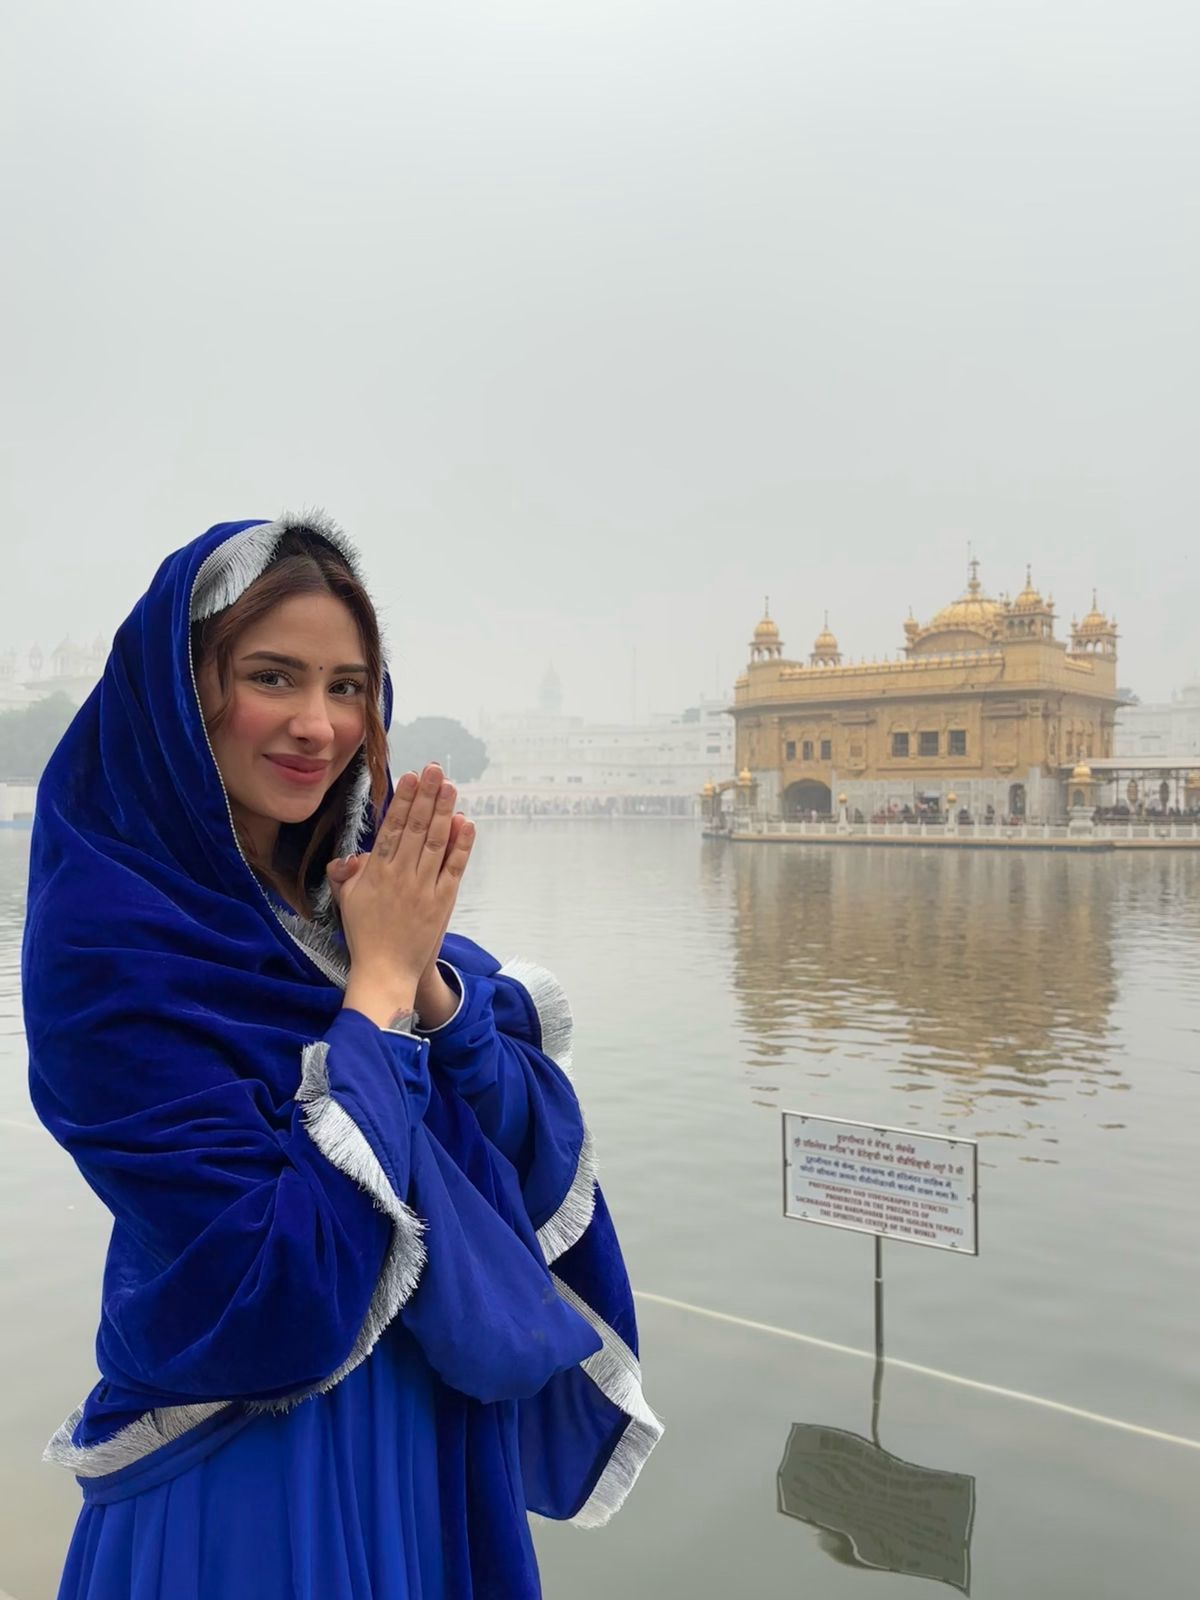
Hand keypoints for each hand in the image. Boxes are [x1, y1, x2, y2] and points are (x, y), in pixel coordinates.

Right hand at [326, 763, 474, 1024]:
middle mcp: (401, 875)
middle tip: (435, 769)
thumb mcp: (347, 901)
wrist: (386, 971)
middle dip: (426, 795)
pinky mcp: (442, 901)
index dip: (403, 800)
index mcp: (377, 872)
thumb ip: (348, 874)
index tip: (410, 776)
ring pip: (436, 842)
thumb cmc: (365, 935)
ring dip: (444, 812)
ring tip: (450, 787)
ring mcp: (423, 887)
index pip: (392, 828)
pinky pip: (454, 868)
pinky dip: (461, 845)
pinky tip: (466, 824)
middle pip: (416, 827)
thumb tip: (351, 856)